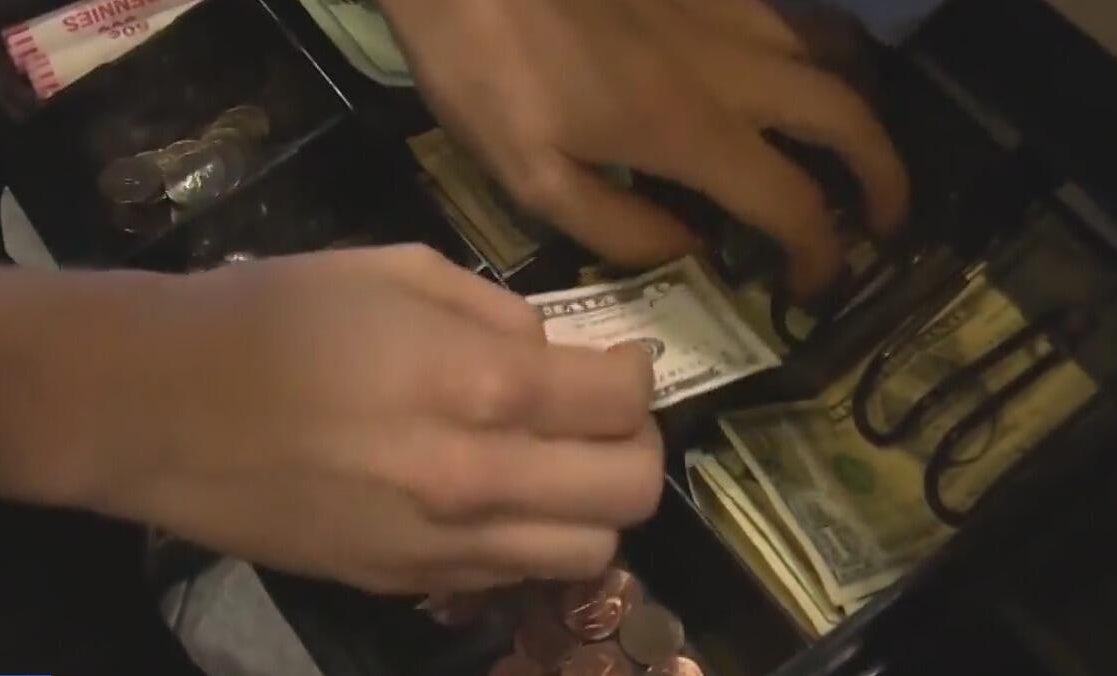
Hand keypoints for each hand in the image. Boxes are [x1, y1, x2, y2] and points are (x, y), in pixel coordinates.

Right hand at [37, 246, 662, 594]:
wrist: (161, 407)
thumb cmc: (276, 316)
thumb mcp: (396, 270)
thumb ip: (497, 309)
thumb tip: (551, 350)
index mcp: (479, 385)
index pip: (623, 401)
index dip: (640, 374)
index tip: (624, 360)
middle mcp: (479, 479)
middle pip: (632, 491)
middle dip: (640, 445)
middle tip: (604, 416)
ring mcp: (444, 546)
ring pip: (590, 551)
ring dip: (595, 503)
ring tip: (558, 463)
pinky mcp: (406, 583)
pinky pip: (515, 574)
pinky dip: (532, 537)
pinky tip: (496, 496)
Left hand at [382, 0, 908, 296]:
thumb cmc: (487, 70)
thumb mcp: (532, 178)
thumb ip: (620, 228)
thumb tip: (692, 253)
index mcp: (691, 132)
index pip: (791, 204)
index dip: (819, 255)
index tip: (815, 288)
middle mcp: (733, 70)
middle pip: (846, 121)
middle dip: (884, 181)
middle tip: (884, 224)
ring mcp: (728, 14)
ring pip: (834, 57)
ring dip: (862, 113)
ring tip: (856, 154)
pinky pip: (792, 23)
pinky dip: (820, 61)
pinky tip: (796, 81)